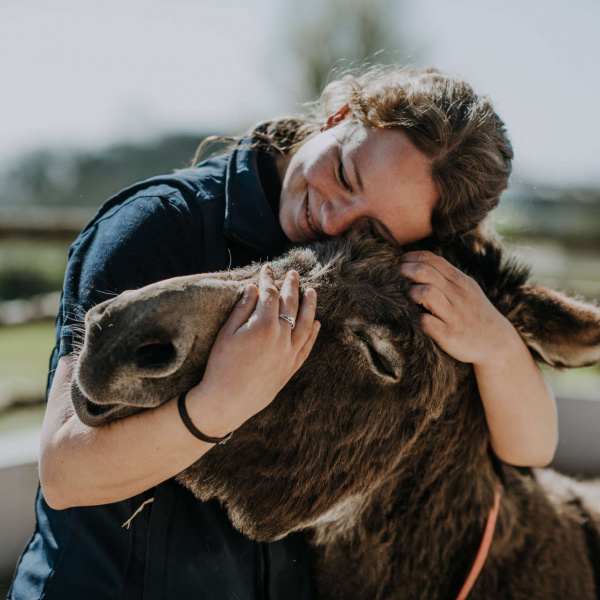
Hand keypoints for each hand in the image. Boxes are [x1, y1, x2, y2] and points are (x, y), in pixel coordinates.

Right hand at [188, 264, 319, 435]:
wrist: (226, 401)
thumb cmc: (221, 366)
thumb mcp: (226, 333)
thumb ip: (242, 308)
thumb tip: (254, 288)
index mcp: (264, 325)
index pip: (270, 294)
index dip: (268, 279)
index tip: (267, 269)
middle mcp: (282, 337)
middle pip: (290, 305)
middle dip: (291, 286)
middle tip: (293, 274)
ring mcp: (289, 353)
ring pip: (305, 324)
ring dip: (309, 306)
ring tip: (312, 291)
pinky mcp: (291, 368)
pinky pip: (307, 347)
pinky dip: (313, 334)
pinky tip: (316, 323)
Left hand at [400, 251, 517, 365]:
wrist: (498, 343)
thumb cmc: (473, 312)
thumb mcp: (466, 288)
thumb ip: (445, 275)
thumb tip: (416, 262)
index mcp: (459, 280)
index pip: (430, 258)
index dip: (409, 258)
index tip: (398, 264)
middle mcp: (457, 294)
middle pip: (423, 271)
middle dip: (403, 272)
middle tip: (394, 279)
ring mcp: (453, 314)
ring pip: (424, 293)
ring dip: (409, 294)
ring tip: (406, 300)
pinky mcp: (449, 334)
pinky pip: (425, 322)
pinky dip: (415, 318)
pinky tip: (412, 318)